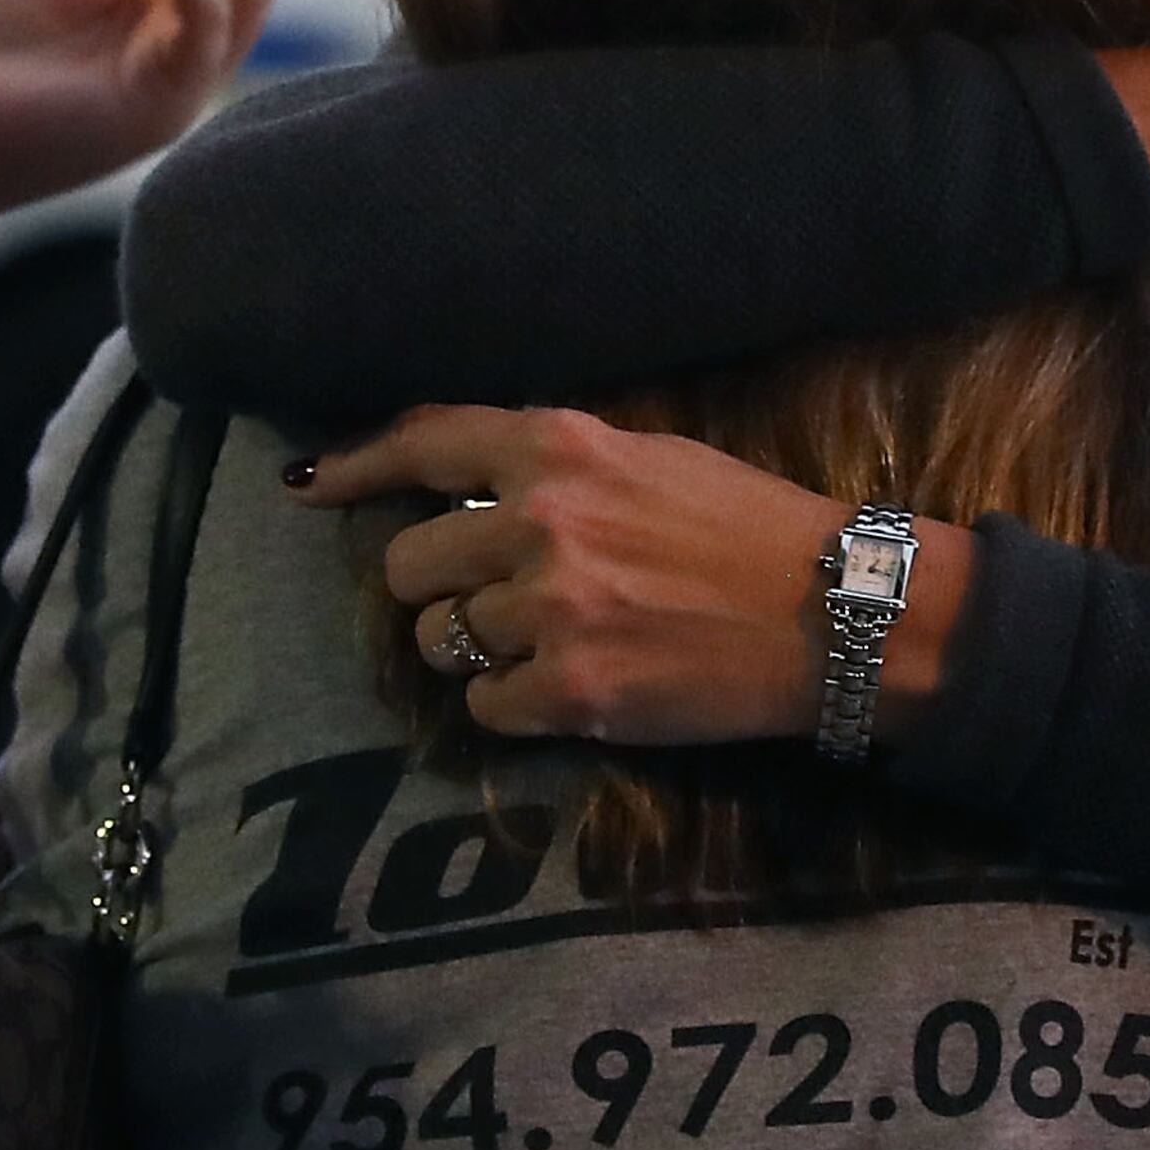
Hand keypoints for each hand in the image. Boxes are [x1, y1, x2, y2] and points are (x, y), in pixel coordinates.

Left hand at [287, 406, 939, 743]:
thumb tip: (465, 490)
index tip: (307, 486)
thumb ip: (553, 468)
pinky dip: (512, 705)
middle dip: (434, 588)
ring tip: (545, 645)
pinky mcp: (571, 690)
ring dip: (476, 649)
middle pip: (407, 565)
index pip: (423, 443)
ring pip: (441, 641)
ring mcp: (550, 609)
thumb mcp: (648, 458)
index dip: (354, 467)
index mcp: (558, 446)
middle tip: (485, 601)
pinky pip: (485, 707)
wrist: (841, 613)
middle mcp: (539, 519)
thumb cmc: (750, 528)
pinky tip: (567, 689)